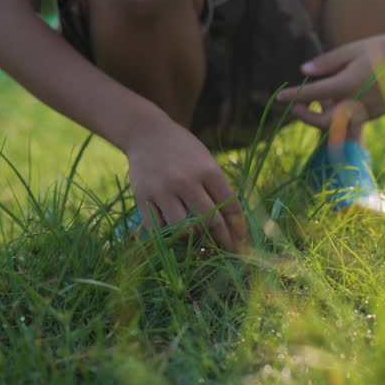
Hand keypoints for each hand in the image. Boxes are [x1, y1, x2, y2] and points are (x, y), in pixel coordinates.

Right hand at [124, 120, 247, 252]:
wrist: (147, 134)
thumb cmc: (184, 150)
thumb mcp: (207, 161)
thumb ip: (219, 189)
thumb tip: (234, 225)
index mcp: (208, 170)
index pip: (230, 207)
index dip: (238, 228)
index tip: (241, 241)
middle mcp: (186, 181)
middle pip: (210, 221)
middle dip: (222, 240)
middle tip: (226, 250)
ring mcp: (163, 190)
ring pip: (184, 230)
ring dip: (194, 239)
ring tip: (197, 238)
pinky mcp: (142, 197)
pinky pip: (158, 229)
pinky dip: (168, 235)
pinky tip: (174, 232)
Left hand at [276, 28, 384, 128]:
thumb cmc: (375, 48)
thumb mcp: (348, 50)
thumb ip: (325, 63)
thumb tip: (302, 71)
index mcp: (349, 83)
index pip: (314, 94)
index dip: (294, 97)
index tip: (280, 98)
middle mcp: (360, 101)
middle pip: (326, 122)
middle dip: (308, 118)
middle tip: (296, 106)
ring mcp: (371, 110)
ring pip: (341, 123)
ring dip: (326, 116)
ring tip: (321, 100)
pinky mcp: (379, 113)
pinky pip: (356, 118)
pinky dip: (344, 113)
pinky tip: (341, 99)